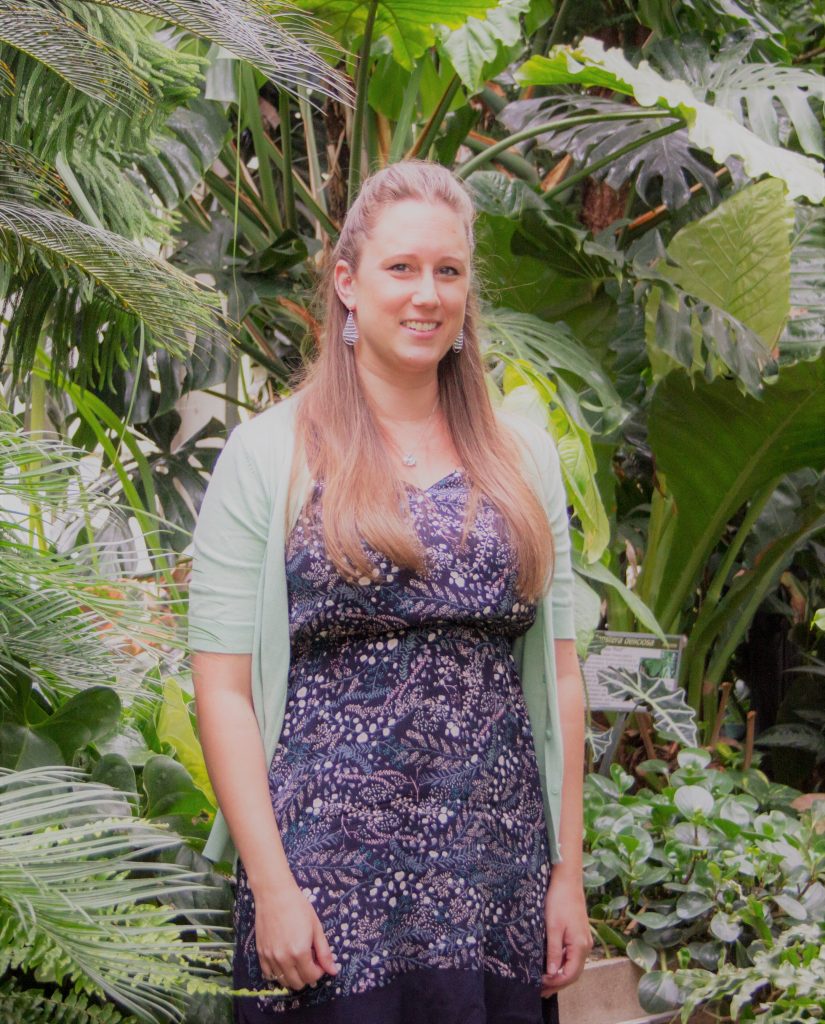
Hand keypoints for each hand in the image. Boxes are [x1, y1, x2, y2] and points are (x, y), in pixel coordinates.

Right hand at [252, 880, 339, 990]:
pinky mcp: (261, 953)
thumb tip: (333, 971)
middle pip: (298, 983)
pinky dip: (278, 973)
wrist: (274, 894)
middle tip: (310, 960)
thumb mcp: (316, 928)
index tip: (319, 961)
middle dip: (307, 975)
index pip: (312, 977)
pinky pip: (269, 974)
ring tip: (297, 960)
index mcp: (300, 952)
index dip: (319, 971)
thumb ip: (324, 952)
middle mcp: (284, 959)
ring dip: (293, 976)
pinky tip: (284, 961)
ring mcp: (270, 957)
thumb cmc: (298, 907)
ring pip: (283, 981)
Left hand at [541, 873, 592, 996]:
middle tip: (540, 990)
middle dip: (557, 983)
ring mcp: (584, 940)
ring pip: (573, 966)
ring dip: (560, 976)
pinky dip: (563, 965)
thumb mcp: (553, 927)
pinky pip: (573, 956)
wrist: (567, 880)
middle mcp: (585, 946)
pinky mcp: (579, 935)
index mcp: (580, 946)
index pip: (570, 975)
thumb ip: (554, 952)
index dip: (555, 983)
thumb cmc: (559, 901)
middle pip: (573, 973)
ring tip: (544, 983)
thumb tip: (552, 974)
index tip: (539, 984)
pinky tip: (552, 966)